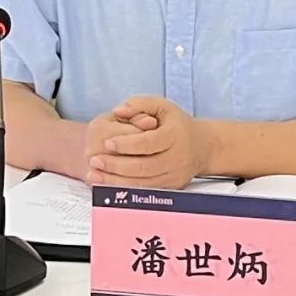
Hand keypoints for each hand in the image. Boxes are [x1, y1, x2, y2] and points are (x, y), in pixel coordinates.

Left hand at [86, 96, 209, 189]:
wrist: (201, 146)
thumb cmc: (175, 123)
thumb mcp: (161, 105)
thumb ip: (138, 104)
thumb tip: (117, 110)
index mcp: (174, 136)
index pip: (148, 142)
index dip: (126, 143)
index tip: (107, 142)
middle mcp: (176, 158)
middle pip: (143, 166)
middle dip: (116, 165)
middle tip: (94, 160)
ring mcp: (174, 176)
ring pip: (143, 183)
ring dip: (116, 181)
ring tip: (95, 174)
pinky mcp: (170, 188)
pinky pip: (145, 192)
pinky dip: (125, 190)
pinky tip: (107, 184)